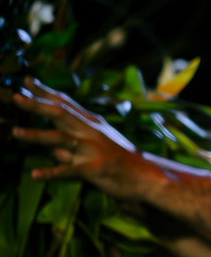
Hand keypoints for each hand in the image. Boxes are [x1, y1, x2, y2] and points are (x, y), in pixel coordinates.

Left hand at [4, 77, 154, 199]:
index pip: (65, 103)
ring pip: (60, 139)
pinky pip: (69, 171)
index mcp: (92, 124)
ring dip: (36, 135)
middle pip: (60, 114)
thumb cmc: (124, 162)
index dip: (44, 91)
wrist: (149, 177)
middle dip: (36, 105)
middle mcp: (91, 133)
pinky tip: (35, 175)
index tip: (25, 80)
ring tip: (15, 132)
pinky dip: (51, 173)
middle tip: (15, 96)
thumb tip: (56, 152)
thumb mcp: (101, 148)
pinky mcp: (94, 170)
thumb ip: (75, 149)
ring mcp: (92, 150)